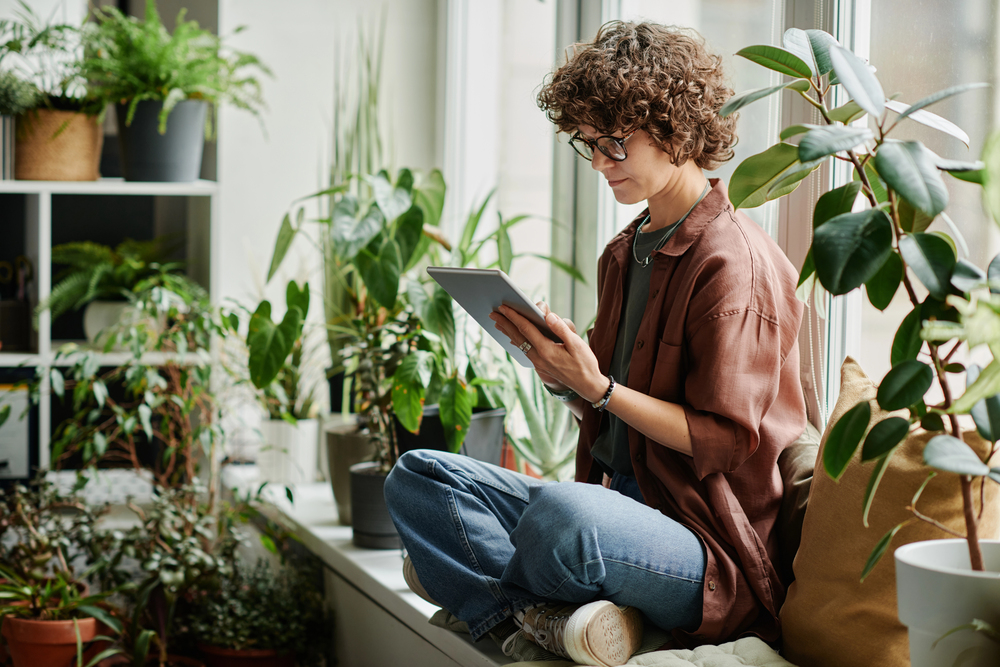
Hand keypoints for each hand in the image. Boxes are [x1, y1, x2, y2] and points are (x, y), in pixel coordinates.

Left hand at [489, 302, 605, 401]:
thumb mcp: (577, 344)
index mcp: (546, 350)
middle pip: (518, 336)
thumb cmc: (585, 364)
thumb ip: (561, 328)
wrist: (587, 386)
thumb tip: (547, 315)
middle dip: (505, 323)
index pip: (526, 329)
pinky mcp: (541, 365)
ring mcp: (538, 363)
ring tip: (498, 323)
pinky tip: (512, 338)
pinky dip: (517, 341)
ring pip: (519, 344)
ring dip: (508, 332)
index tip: (504, 307)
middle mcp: (538, 358)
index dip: (514, 317)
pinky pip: (525, 350)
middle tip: (492, 313)